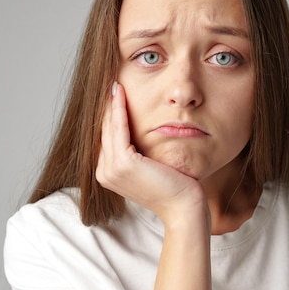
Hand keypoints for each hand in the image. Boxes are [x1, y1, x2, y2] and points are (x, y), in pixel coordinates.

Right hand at [95, 82, 206, 225]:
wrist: (183, 206)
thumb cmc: (174, 185)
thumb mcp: (151, 166)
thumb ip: (139, 152)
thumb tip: (140, 134)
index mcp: (108, 173)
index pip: (107, 137)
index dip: (109, 114)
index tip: (115, 93)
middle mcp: (104, 173)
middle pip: (104, 130)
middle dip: (107, 106)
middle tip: (111, 83)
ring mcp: (111, 170)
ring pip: (109, 127)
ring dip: (111, 104)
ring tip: (114, 84)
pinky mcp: (123, 164)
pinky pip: (119, 129)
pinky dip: (118, 110)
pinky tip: (121, 93)